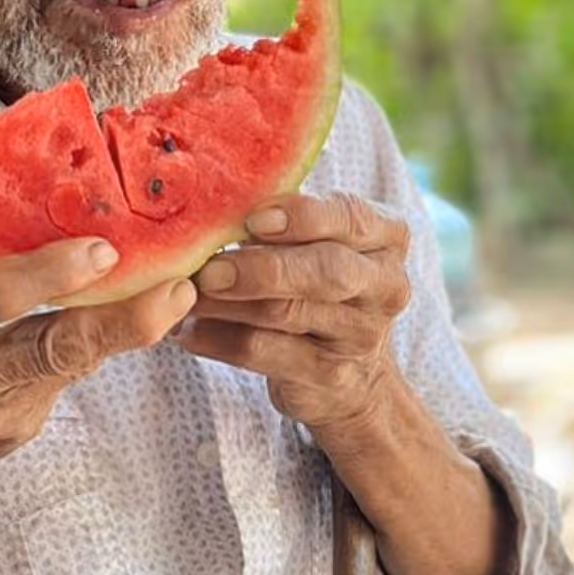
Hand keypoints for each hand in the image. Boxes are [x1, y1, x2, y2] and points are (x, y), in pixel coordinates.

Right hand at [0, 239, 192, 505]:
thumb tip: (4, 173)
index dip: (49, 275)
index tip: (102, 250)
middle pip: (57, 350)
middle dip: (128, 320)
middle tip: (181, 286)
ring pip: (76, 363)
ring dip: (129, 326)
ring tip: (177, 291)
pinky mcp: (20, 430)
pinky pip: (65, 377)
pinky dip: (92, 344)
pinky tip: (119, 317)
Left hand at [181, 192, 411, 432]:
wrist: (353, 375)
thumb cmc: (321, 284)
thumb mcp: (321, 244)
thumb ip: (288, 220)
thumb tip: (219, 199)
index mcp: (387, 238)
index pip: (351, 219)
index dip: (302, 217)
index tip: (253, 219)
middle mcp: (385, 286)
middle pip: (326, 271)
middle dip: (262, 268)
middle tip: (210, 269)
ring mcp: (362, 336)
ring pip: (287, 313)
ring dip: (227, 303)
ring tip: (186, 294)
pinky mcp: (329, 376)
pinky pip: (264, 353)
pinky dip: (219, 340)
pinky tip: (189, 330)